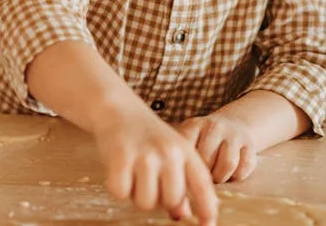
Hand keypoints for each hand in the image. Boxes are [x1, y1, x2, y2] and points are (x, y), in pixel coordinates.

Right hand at [94, 111, 218, 224]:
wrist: (120, 110)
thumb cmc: (149, 137)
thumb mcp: (172, 152)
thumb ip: (182, 181)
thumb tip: (182, 214)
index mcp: (186, 152)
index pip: (202, 185)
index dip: (207, 208)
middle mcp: (169, 153)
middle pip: (171, 200)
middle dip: (160, 200)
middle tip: (150, 183)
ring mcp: (145, 155)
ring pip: (146, 202)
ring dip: (138, 196)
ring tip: (135, 175)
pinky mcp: (121, 158)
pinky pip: (121, 193)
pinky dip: (119, 189)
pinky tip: (121, 172)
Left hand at [177, 114, 257, 183]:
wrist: (233, 125)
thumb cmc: (204, 142)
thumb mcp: (189, 141)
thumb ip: (182, 157)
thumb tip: (180, 185)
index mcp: (194, 125)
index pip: (187, 150)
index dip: (186, 168)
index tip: (186, 175)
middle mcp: (214, 126)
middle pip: (207, 159)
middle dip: (204, 174)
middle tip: (202, 177)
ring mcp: (234, 134)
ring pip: (228, 164)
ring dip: (221, 177)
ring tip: (216, 177)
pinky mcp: (250, 145)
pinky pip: (244, 168)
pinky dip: (237, 176)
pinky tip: (230, 173)